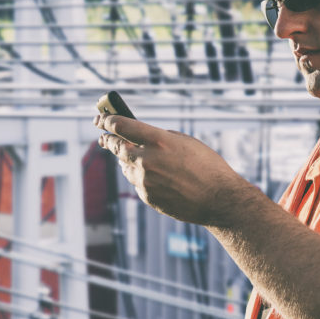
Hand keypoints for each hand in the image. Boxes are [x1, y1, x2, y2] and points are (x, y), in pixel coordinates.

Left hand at [94, 114, 250, 225]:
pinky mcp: (147, 196)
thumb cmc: (207, 166)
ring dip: (127, 160)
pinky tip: (153, 176)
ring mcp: (145, 180)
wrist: (219, 199)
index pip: (121, 126)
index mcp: (158, 140)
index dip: (107, 121)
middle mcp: (147, 160)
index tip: (101, 119)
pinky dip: (140, 177)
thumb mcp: (185, 142)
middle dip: (108, 140)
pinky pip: (136, 182)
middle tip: (104, 138)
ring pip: (125, 166)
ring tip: (133, 156)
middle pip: (116, 147)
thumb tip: (138, 139)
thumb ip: (159, 138)